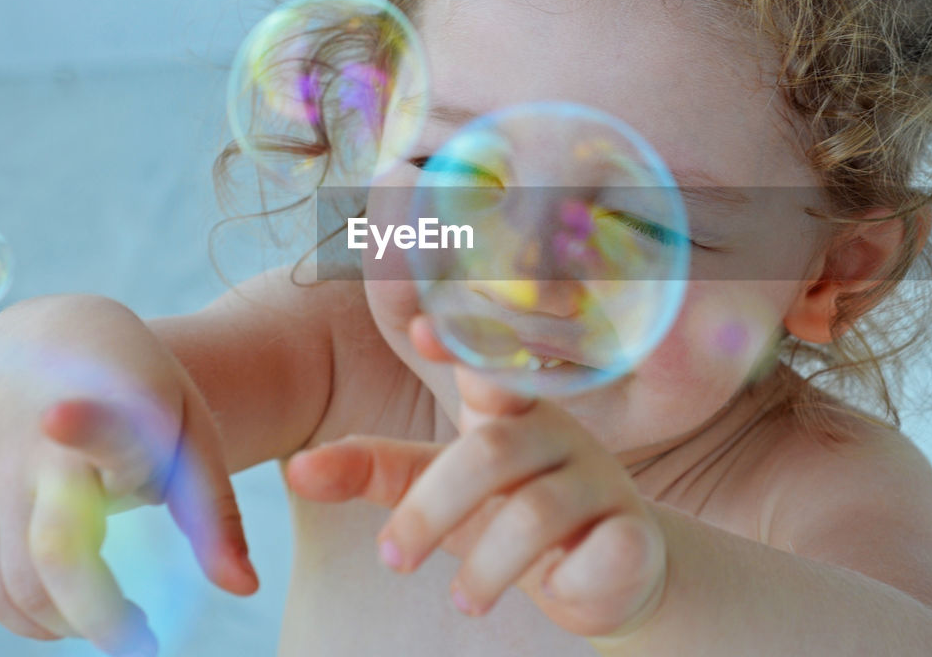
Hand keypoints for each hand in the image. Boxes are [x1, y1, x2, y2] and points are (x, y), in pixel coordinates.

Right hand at [0, 367, 257, 655]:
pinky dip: (28, 622)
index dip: (83, 426)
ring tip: (127, 627)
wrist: (47, 345)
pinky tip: (72, 623)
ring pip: (18, 582)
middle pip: (54, 546)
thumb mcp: (190, 431)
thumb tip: (245, 589)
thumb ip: (216, 513)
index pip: (98, 422)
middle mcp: (46, 447)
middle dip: (97, 611)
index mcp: (114, 412)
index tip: (58, 419)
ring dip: (70, 624)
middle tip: (146, 640)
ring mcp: (3, 478)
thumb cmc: (139, 393)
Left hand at [284, 316, 666, 638]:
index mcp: (511, 410)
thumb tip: (294, 469)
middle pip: (492, 452)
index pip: (489, 366)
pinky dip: (573, 578)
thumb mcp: (435, 489)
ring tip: (462, 601)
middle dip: (432, 509)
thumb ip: (373, 472)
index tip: (419, 331)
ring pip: (537, 513)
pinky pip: (607, 552)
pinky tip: (559, 591)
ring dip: (487, 566)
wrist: (606, 571)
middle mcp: (559, 434)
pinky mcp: (636, 537)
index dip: (462, 345)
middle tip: (392, 558)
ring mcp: (602, 482)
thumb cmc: (506, 512)